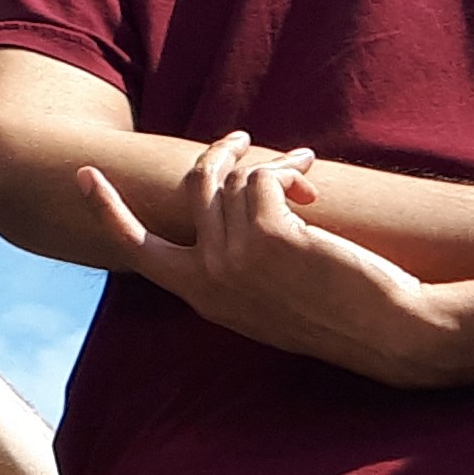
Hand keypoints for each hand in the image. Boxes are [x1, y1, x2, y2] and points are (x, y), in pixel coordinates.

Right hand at [78, 132, 452, 383]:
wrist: (387, 335)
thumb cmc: (338, 316)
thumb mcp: (270, 299)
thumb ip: (236, 268)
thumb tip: (230, 208)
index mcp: (202, 297)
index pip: (137, 250)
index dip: (109, 211)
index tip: (86, 176)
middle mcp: (209, 277)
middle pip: (193, 189)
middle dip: (215, 154)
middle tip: (239, 139)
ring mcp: (235, 257)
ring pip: (231, 179)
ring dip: (265, 160)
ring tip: (300, 163)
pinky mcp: (269, 235)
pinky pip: (264, 178)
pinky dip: (287, 170)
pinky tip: (310, 180)